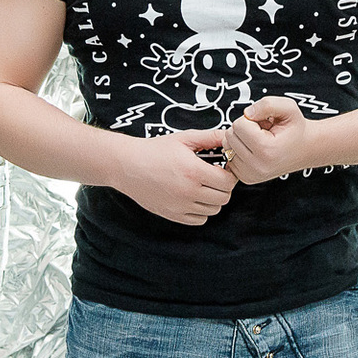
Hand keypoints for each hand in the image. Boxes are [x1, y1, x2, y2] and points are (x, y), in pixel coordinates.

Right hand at [112, 130, 235, 224]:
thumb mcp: (183, 139)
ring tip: (204, 186)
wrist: (127, 165)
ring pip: (214, 210)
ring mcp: (180, 206)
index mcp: (193, 171)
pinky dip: (201, 211)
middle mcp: (188, 192)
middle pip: (224, 198)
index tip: (224, 168)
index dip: (230, 174)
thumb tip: (229, 137)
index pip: (228, 181)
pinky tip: (194, 197)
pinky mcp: (172, 215)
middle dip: (224, 186)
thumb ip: (210, 137)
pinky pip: (199, 220)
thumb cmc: (154, 150)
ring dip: (213, 199)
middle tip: (216, 176)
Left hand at [225, 96, 316, 184]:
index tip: (265, 125)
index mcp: (266, 150)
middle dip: (244, 129)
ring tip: (260, 140)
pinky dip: (238, 150)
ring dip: (241, 139)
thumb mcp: (288, 107)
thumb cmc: (296, 129)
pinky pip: (229, 156)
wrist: (305, 148)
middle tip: (263, 132)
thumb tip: (246, 113)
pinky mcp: (246, 177)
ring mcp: (251, 175)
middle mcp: (258, 166)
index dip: (251, 119)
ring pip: (227, 147)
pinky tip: (255, 150)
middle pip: (230, 136)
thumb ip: (266, 104)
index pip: (238, 125)